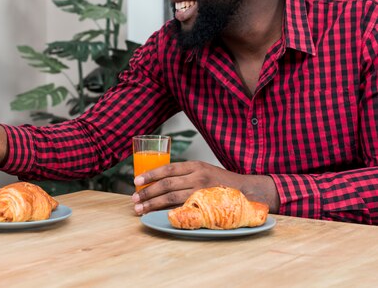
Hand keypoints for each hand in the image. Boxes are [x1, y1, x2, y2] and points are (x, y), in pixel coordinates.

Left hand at [131, 160, 279, 214]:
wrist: (248, 191)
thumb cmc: (220, 182)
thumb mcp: (204, 170)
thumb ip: (185, 174)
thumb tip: (158, 181)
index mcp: (196, 166)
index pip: (168, 169)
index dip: (150, 175)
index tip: (136, 181)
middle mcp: (198, 177)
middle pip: (166, 185)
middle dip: (147, 192)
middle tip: (134, 198)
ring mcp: (202, 193)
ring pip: (171, 198)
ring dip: (152, 204)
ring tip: (140, 209)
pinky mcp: (206, 207)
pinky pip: (182, 210)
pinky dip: (167, 213)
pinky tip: (157, 216)